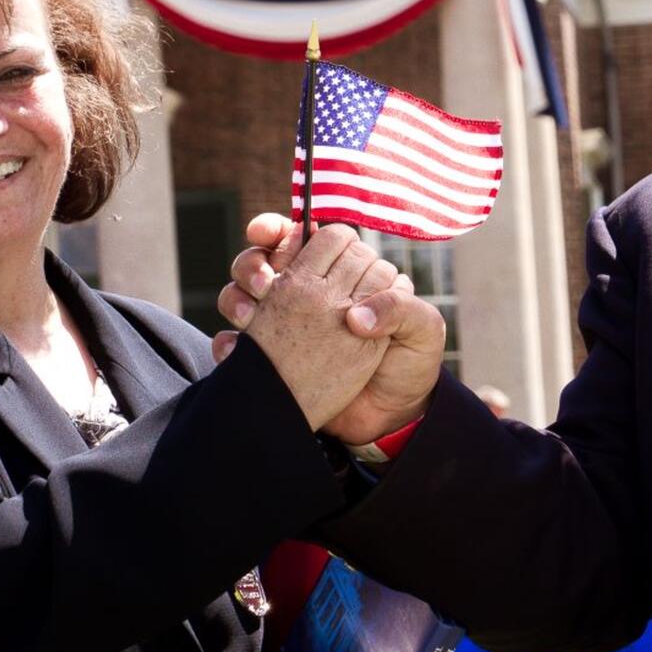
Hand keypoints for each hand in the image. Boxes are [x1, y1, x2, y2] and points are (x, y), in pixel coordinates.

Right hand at [217, 220, 390, 429]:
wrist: (390, 418)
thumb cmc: (408, 366)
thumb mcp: (421, 331)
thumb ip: (400, 307)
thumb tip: (355, 316)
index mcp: (347, 276)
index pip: (307, 239)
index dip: (287, 233)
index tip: (269, 236)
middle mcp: (310, 294)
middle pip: (264, 260)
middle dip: (256, 264)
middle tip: (266, 284)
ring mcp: (287, 326)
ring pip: (241, 295)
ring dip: (238, 298)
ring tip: (250, 316)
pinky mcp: (274, 360)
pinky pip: (236, 343)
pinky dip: (230, 343)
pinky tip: (237, 349)